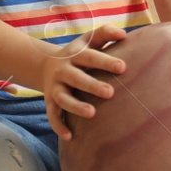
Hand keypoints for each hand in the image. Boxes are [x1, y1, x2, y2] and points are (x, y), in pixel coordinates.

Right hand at [40, 25, 128, 139]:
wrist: (46, 64)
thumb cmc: (79, 53)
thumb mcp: (88, 40)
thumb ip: (105, 34)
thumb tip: (124, 34)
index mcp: (75, 55)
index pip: (90, 57)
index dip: (105, 61)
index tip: (123, 67)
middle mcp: (63, 71)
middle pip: (77, 78)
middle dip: (92, 85)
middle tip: (110, 92)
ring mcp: (55, 87)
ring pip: (63, 99)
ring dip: (76, 106)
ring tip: (91, 113)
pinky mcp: (50, 102)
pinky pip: (52, 116)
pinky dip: (59, 126)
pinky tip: (70, 136)